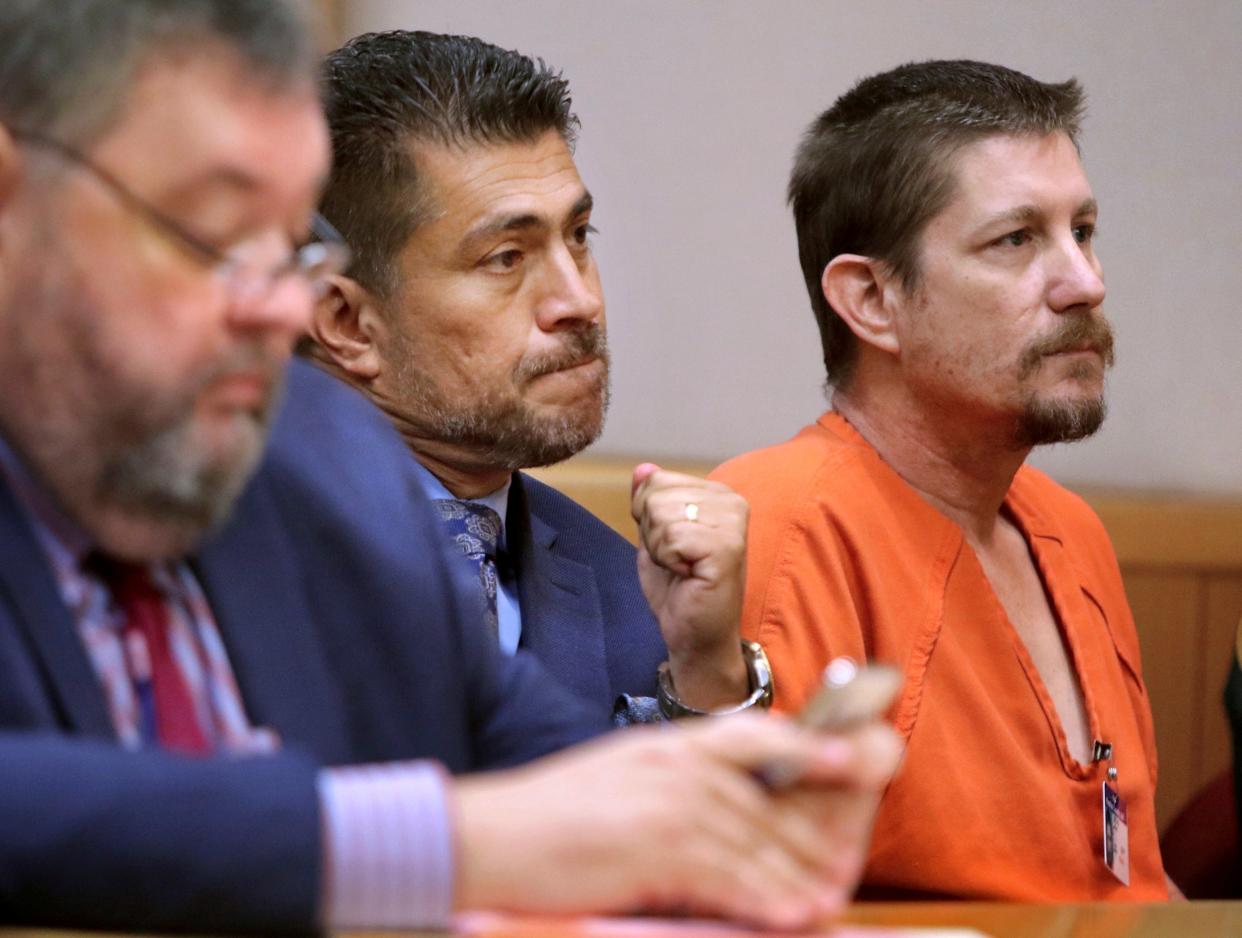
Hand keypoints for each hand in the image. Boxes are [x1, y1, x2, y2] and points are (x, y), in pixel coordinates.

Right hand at [452, 713, 902, 928]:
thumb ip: (670, 781)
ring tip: (827, 899)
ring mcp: (667, 804)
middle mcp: (675, 765)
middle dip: (808, 836)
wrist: (490, 834)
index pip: (754, 734)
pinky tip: (790, 913)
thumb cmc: (548, 813)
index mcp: (666, 744)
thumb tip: (718, 809)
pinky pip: (726, 875)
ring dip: (794, 875)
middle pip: (764, 797)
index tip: (853, 759)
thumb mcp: (619, 773)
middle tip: (842, 863)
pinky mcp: (655, 847)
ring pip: (752, 841)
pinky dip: (764, 897)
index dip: (810, 745)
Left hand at [630, 463, 749, 708]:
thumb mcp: (655, 537)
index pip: (656, 479)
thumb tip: (643, 469)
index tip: (672, 546)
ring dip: (661, 549)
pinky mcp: (727, 547)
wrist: (696, 635)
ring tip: (683, 568)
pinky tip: (688, 575)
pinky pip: (672, 537)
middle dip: (653, 533)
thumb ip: (649, 501)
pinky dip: (668, 560)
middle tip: (677, 561)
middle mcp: (732, 502)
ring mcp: (733, 523)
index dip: (647, 517)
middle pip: (656, 495)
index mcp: (718, 494)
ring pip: (662, 514)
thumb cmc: (679, 589)